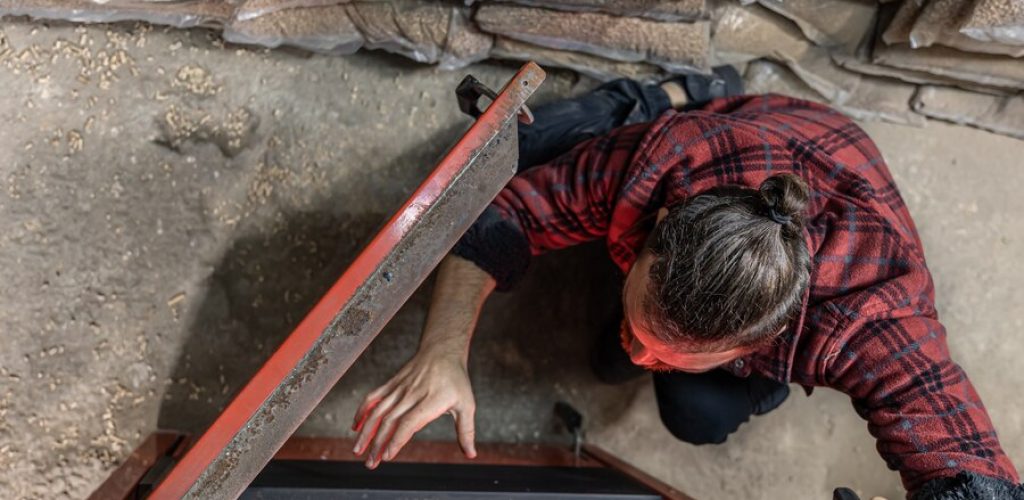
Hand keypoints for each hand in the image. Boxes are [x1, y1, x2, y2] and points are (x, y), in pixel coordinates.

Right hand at [352, 350, 476, 468]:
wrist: (442, 350)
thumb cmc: (456, 379)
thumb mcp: (467, 404)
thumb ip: (466, 431)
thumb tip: (471, 454)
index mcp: (430, 401)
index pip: (409, 423)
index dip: (396, 440)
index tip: (387, 456)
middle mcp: (411, 395)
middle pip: (389, 421)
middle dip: (377, 444)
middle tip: (370, 464)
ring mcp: (399, 388)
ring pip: (378, 411)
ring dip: (366, 432)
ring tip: (357, 450)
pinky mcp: (392, 383)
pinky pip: (374, 397)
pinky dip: (362, 411)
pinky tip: (356, 426)